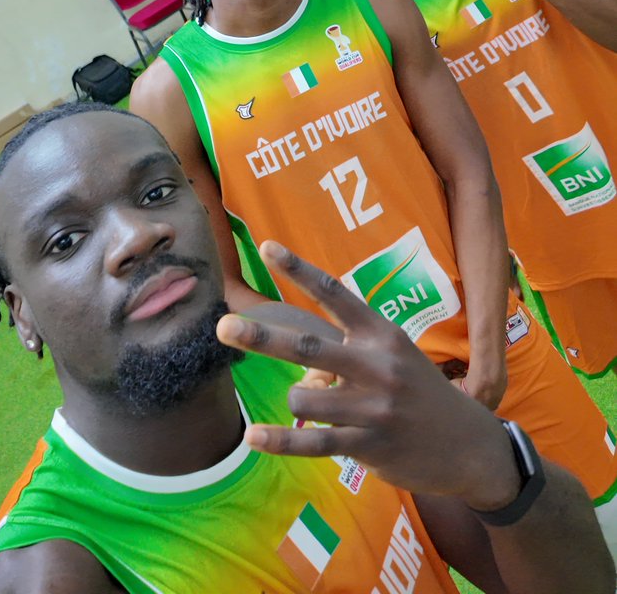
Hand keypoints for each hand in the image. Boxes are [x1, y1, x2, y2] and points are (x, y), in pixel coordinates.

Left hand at [216, 242, 514, 505]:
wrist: (470, 446)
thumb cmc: (422, 393)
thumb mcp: (397, 357)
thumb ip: (350, 351)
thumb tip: (299, 368)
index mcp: (383, 333)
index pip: (336, 294)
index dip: (300, 269)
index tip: (266, 247)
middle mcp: (378, 365)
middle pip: (307, 344)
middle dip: (261, 336)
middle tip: (223, 325)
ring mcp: (373, 407)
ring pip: (305, 397)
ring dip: (295, 399)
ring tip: (309, 402)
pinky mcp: (370, 445)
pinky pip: (314, 442)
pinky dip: (280, 441)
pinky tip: (255, 436)